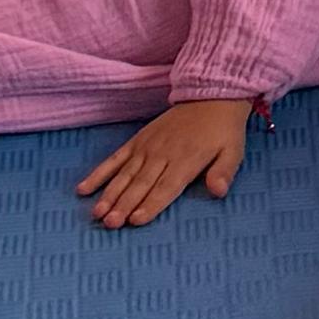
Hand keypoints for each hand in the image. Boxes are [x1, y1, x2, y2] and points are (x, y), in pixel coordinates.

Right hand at [78, 97, 250, 225]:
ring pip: (125, 174)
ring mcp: (147, 147)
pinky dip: (99, 173)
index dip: (151, 204)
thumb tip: (218, 191)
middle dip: (124, 205)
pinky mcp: (137, 141)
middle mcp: (163, 154)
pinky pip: (115, 158)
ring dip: (110, 194)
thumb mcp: (233, 151)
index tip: (135, 220)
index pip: (166, 187)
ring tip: (97, 213)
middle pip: (141, 184)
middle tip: (110, 223)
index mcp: (186, 160)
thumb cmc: (223, 130)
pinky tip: (84, 189)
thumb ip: (224, 172)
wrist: (211, 96)